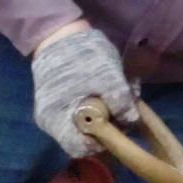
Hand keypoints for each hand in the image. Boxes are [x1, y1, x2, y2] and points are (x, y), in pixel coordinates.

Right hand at [31, 26, 138, 158]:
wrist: (59, 34)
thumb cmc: (81, 54)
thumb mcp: (107, 74)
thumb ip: (120, 99)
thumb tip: (131, 120)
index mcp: (56, 119)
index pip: (80, 147)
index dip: (102, 142)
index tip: (118, 127)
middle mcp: (51, 122)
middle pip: (83, 139)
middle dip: (106, 128)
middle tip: (122, 111)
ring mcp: (55, 113)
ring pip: (84, 127)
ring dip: (104, 117)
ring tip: (117, 98)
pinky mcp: (61, 104)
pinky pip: (81, 116)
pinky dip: (96, 109)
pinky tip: (107, 94)